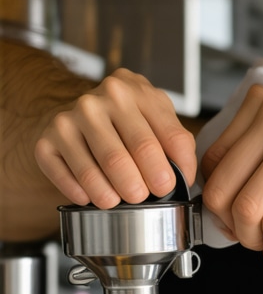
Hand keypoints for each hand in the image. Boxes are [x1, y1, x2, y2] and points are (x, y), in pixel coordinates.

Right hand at [35, 68, 195, 208]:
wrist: (77, 113)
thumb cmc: (124, 122)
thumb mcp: (157, 119)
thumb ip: (178, 144)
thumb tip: (185, 177)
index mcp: (136, 93)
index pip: (169, 136)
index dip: (173, 169)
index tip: (169, 187)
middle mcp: (101, 101)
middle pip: (136, 150)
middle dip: (147, 183)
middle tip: (144, 196)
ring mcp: (70, 119)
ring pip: (101, 167)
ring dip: (114, 194)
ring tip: (119, 201)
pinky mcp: (46, 141)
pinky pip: (66, 176)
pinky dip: (82, 194)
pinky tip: (90, 196)